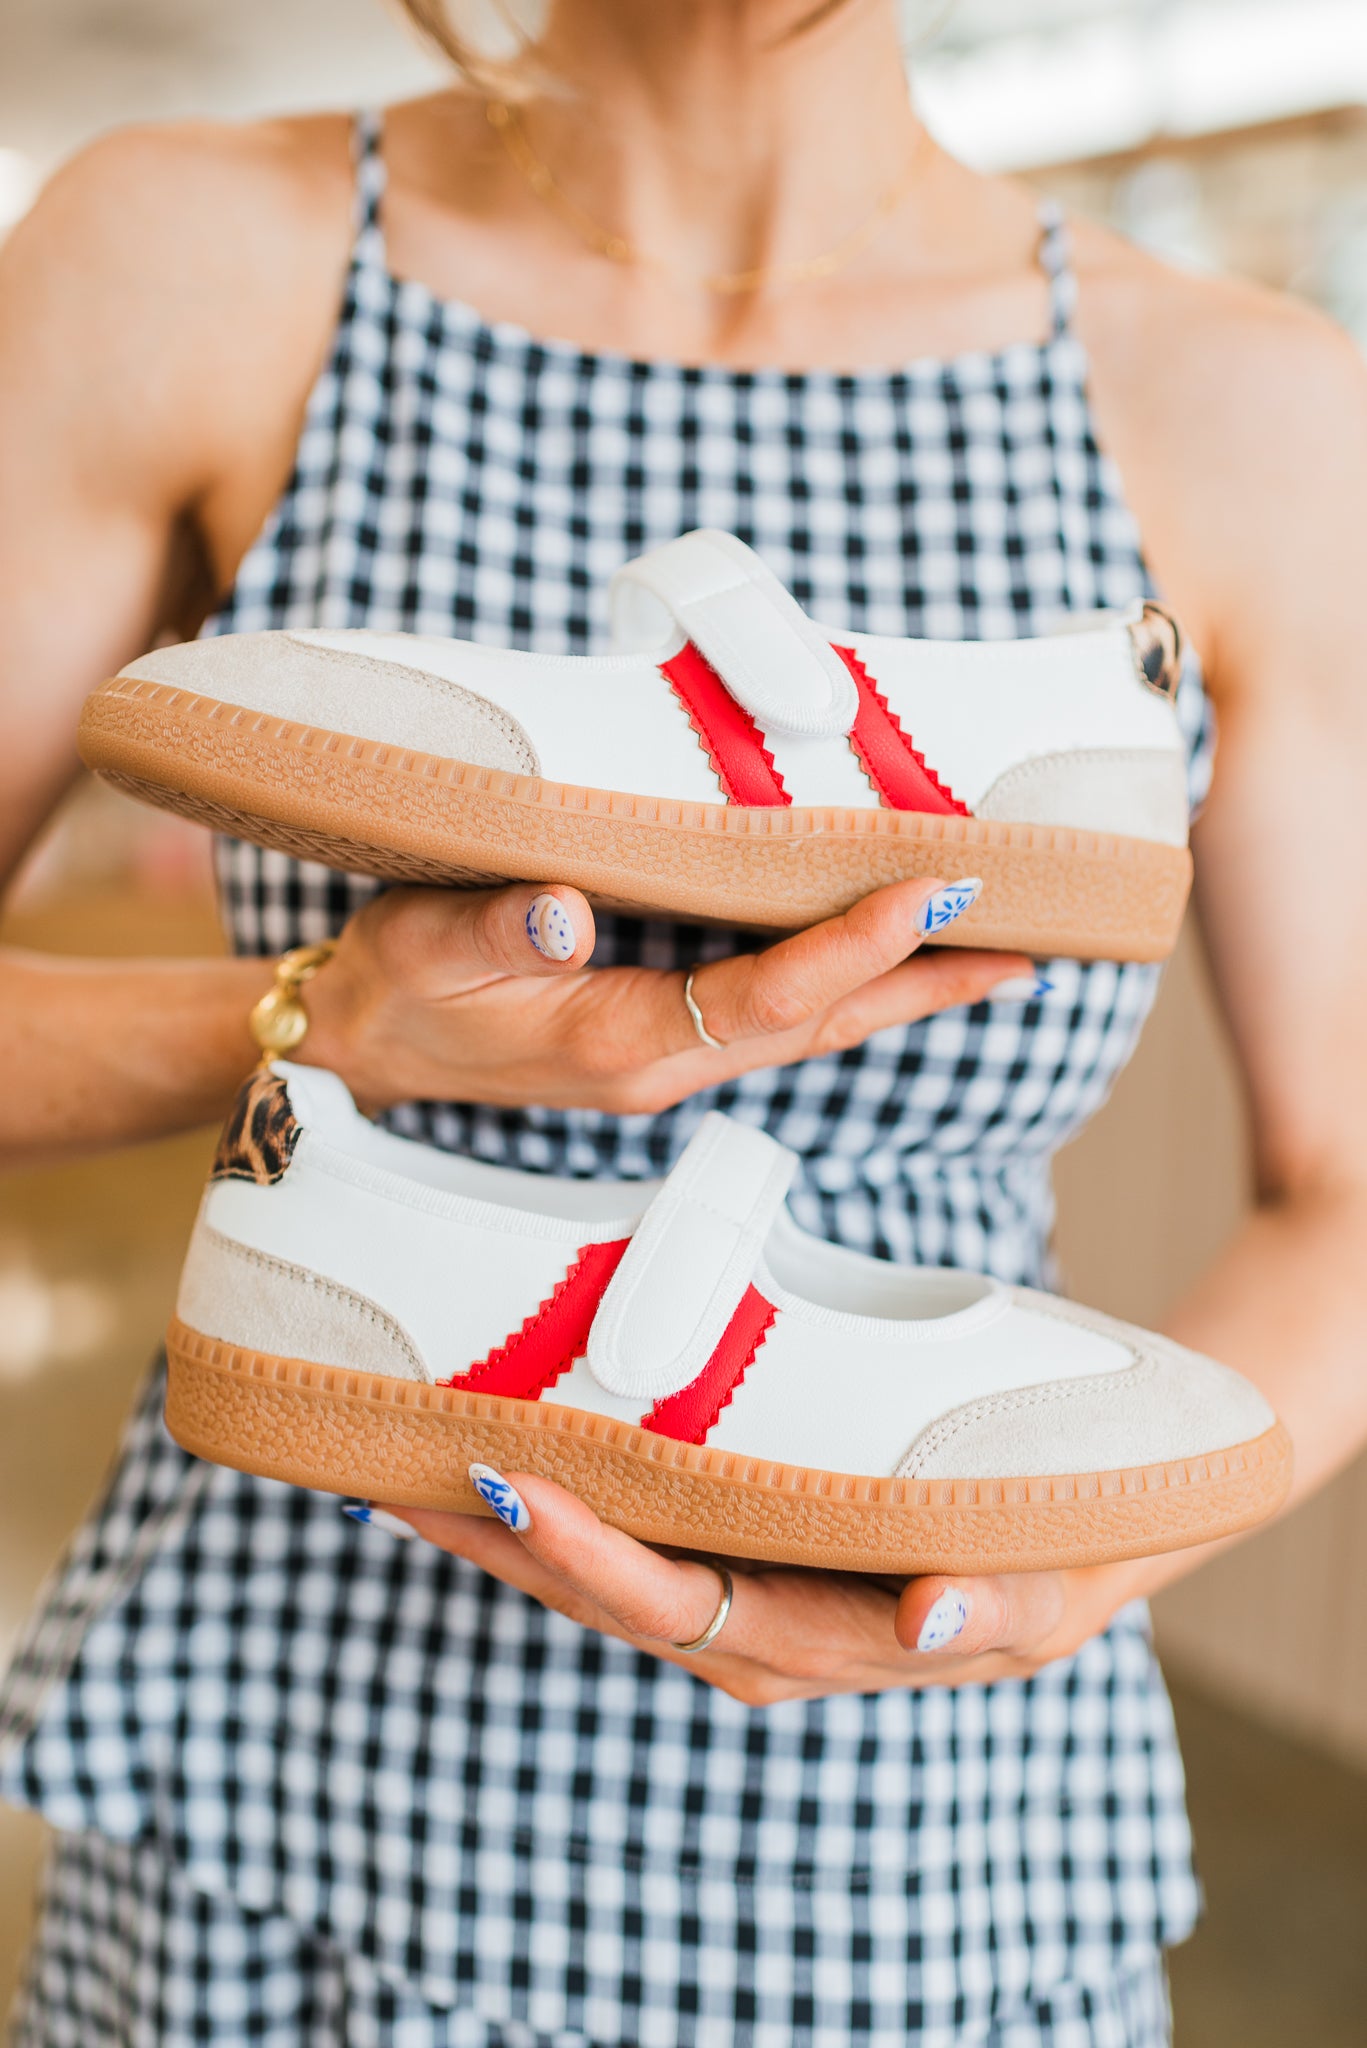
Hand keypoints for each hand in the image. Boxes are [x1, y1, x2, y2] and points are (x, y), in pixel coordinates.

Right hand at [298, 876, 1029, 1115]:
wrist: (361, 1050)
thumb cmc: (391, 990)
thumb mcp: (418, 951)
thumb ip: (494, 935)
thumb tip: (565, 917)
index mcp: (618, 1043)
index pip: (765, 999)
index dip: (852, 946)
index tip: (931, 889)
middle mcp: (665, 1061)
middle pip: (824, 1025)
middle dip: (926, 984)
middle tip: (1029, 942)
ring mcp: (671, 1056)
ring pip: (813, 1025)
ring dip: (904, 989)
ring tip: (996, 948)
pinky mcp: (665, 1036)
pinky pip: (779, 1013)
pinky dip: (847, 981)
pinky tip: (888, 951)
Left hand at [386, 1472, 1153, 1704]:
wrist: (1061, 1545)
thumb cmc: (1040, 1567)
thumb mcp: (1039, 1599)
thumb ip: (989, 1610)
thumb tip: (929, 1613)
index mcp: (802, 1645)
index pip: (669, 1603)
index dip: (586, 1552)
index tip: (511, 1483)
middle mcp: (741, 1633)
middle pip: (594, 1589)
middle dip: (492, 1537)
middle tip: (388, 1463)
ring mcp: (724, 1592)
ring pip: (589, 1565)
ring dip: (495, 1522)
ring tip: (399, 1457)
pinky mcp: (725, 1548)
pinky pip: (619, 1531)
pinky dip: (547, 1500)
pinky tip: (489, 1449)